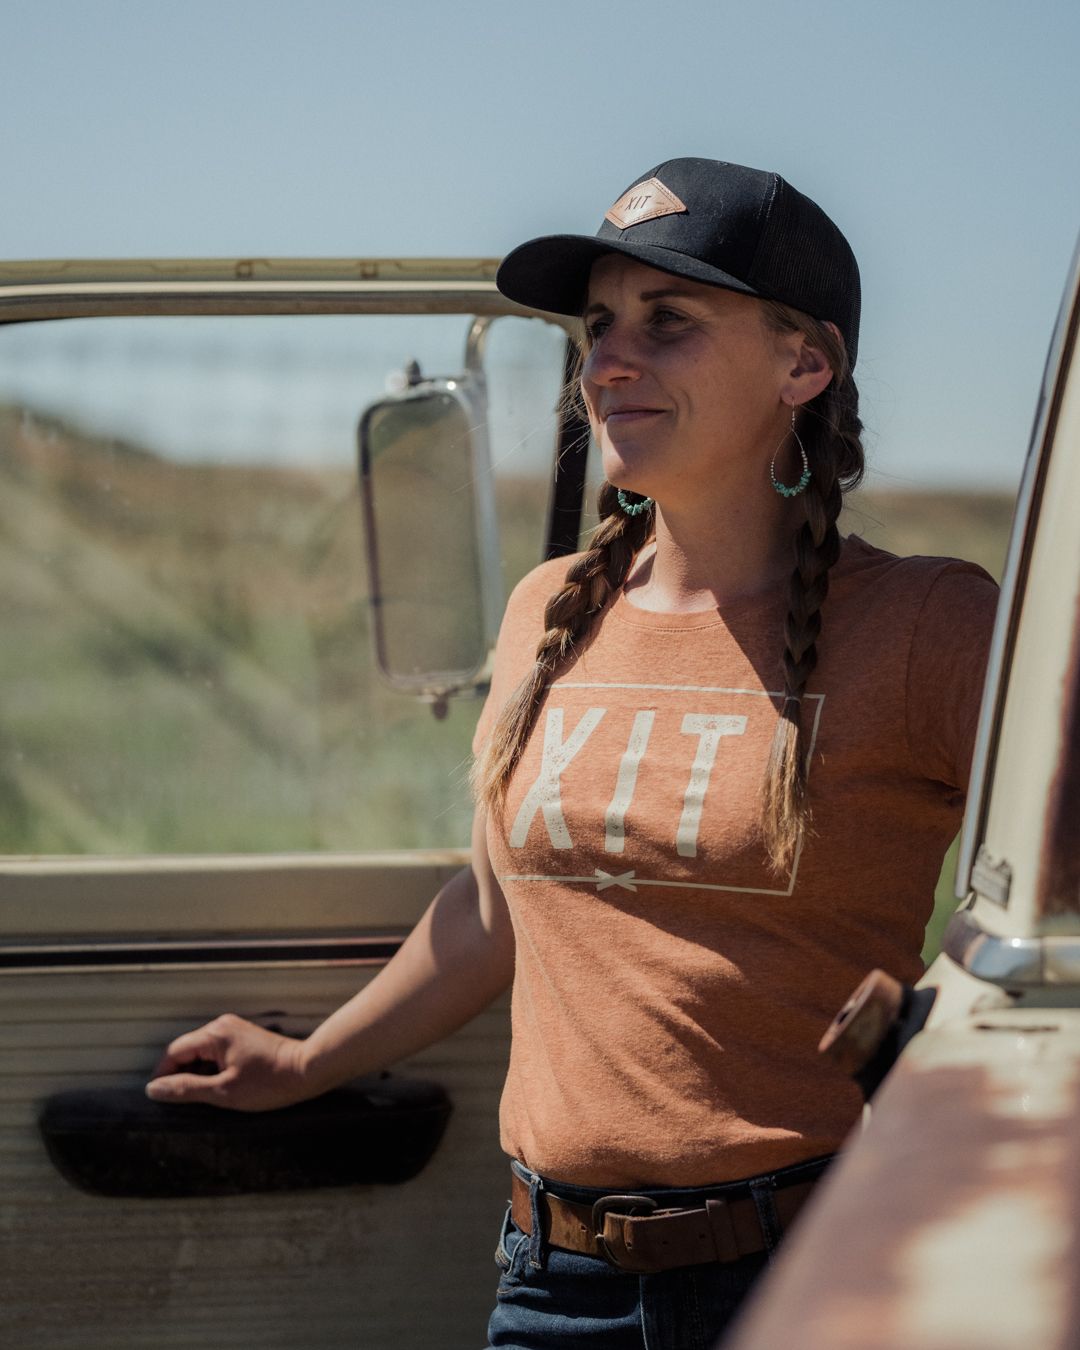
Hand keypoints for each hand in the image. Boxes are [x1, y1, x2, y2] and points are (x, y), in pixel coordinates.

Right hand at [145, 1013, 311, 1110]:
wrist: (307, 1070)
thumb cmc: (269, 1082)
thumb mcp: (223, 1092)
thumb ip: (186, 1089)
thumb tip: (154, 1089)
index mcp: (214, 1034)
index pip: (174, 1052)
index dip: (163, 1076)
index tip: (160, 1099)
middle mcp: (222, 1026)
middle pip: (187, 1051)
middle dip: (180, 1076)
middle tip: (181, 1104)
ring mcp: (234, 1031)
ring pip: (202, 1053)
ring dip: (197, 1074)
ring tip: (202, 1099)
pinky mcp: (244, 1039)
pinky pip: (217, 1053)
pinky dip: (212, 1070)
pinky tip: (219, 1088)